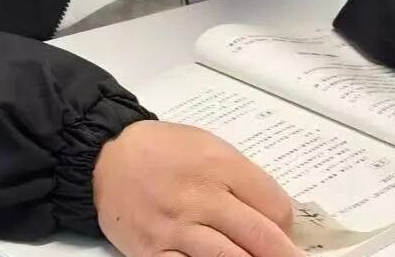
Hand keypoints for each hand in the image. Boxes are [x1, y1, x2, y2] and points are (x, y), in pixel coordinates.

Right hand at [93, 121, 298, 256]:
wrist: (107, 156)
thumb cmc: (164, 151)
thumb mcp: (211, 148)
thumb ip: (244, 180)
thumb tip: (276, 218)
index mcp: (222, 167)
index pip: (275, 206)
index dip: (287, 226)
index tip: (285, 235)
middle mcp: (201, 198)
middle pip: (259, 236)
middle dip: (283, 256)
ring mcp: (176, 228)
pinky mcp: (153, 252)